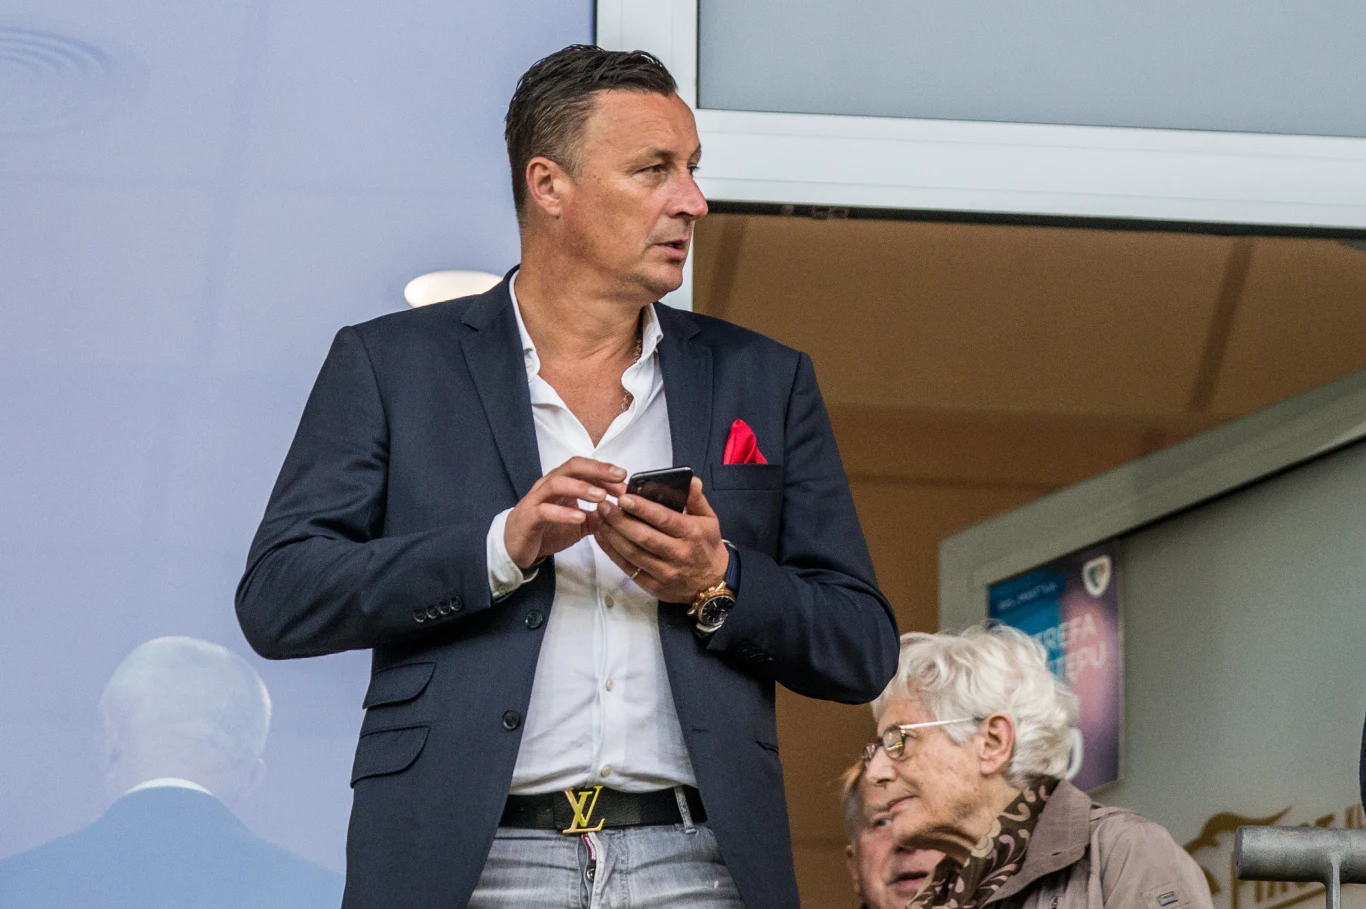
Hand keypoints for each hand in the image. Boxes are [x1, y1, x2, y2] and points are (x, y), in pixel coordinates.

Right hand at [505, 457, 626, 569]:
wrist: (516, 546)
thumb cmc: (548, 529)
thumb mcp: (579, 522)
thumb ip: (598, 515)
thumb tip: (624, 511)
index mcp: (562, 482)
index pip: (584, 468)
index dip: (605, 471)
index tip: (626, 480)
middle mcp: (548, 485)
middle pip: (572, 467)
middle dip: (597, 470)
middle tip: (618, 477)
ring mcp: (536, 500)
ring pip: (556, 484)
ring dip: (581, 488)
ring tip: (601, 497)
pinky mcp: (528, 518)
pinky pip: (544, 511)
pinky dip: (563, 513)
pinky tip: (580, 517)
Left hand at [591, 477, 728, 603]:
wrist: (711, 583)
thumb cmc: (707, 546)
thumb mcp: (709, 520)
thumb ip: (697, 499)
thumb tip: (691, 479)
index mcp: (691, 533)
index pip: (664, 519)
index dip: (642, 509)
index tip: (623, 497)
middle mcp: (678, 553)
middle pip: (644, 537)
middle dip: (620, 520)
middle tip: (603, 505)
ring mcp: (665, 572)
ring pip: (632, 553)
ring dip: (612, 535)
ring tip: (598, 518)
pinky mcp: (653, 586)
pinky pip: (628, 568)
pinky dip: (612, 552)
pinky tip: (601, 537)